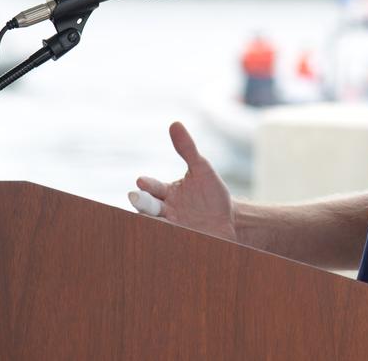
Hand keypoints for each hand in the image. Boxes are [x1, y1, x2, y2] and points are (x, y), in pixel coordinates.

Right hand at [130, 121, 236, 241]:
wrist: (230, 221)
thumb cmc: (212, 194)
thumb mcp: (202, 169)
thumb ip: (187, 149)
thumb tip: (174, 124)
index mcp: (166, 193)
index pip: (152, 187)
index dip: (147, 184)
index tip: (142, 181)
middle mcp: (164, 212)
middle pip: (146, 208)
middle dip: (142, 204)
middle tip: (137, 199)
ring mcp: (172, 229)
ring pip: (155, 226)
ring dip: (152, 223)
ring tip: (156, 221)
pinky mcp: (180, 243)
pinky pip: (169, 243)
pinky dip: (167, 240)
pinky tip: (169, 237)